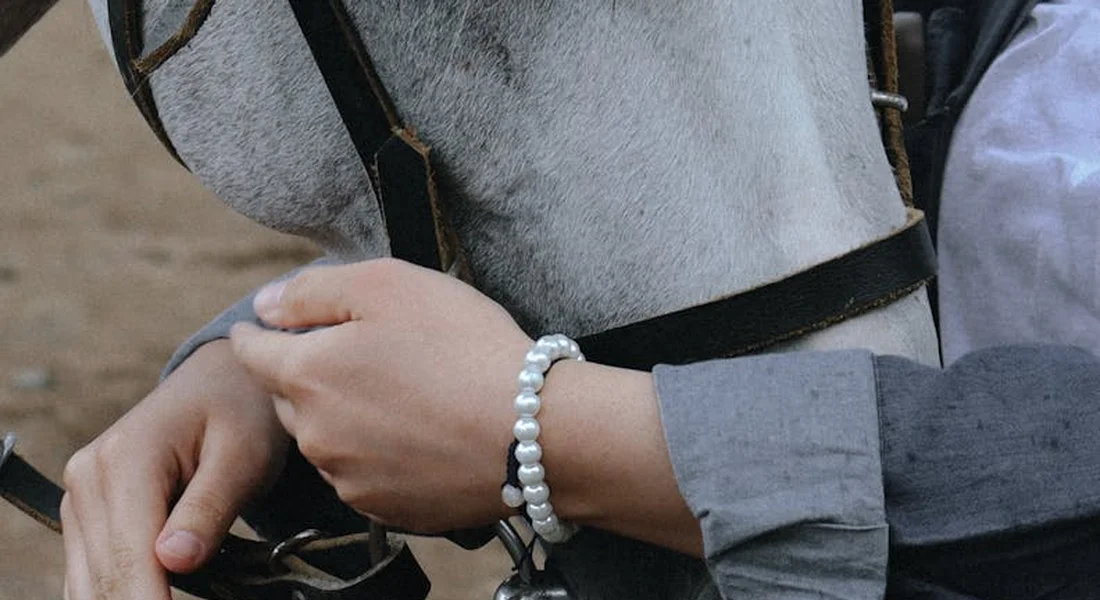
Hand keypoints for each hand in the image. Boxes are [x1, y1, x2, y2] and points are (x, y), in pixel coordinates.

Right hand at [61, 340, 289, 599]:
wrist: (225, 380)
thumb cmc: (243, 412)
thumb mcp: (244, 455)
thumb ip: (209, 507)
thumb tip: (174, 562)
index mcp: (126, 460)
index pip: (129, 555)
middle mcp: (89, 478)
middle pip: (104, 576)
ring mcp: (82, 496)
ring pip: (90, 581)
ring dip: (132, 597)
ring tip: (175, 596)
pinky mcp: (90, 513)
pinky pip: (94, 570)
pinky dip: (123, 589)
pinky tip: (158, 593)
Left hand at [230, 259, 531, 532]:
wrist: (533, 433)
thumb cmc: (465, 348)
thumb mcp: (391, 285)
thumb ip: (314, 289)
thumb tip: (265, 305)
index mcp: (308, 374)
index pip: (252, 352)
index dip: (258, 333)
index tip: (266, 327)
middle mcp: (314, 434)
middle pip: (287, 398)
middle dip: (305, 375)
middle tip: (353, 355)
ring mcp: (348, 478)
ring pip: (325, 440)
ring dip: (342, 417)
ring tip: (398, 396)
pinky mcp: (384, 509)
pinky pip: (362, 475)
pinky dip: (376, 454)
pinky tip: (417, 434)